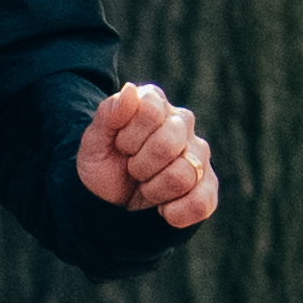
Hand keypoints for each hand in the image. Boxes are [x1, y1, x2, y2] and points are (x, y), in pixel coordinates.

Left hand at [80, 78, 221, 228]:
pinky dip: (174, 212)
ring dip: (153, 190)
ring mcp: (199, 155)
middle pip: (167, 144)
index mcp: (155, 104)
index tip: (120, 146)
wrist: (108, 202)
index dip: (128, 136)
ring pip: (182, 175)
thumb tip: (130, 90)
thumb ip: (108, 114)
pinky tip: (162, 209)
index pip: (150, 110)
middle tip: (132, 169)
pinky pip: (200, 202)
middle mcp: (182, 123)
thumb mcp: (93, 142)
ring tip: (145, 186)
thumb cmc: (103, 165)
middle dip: (139, 165)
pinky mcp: (208, 186)